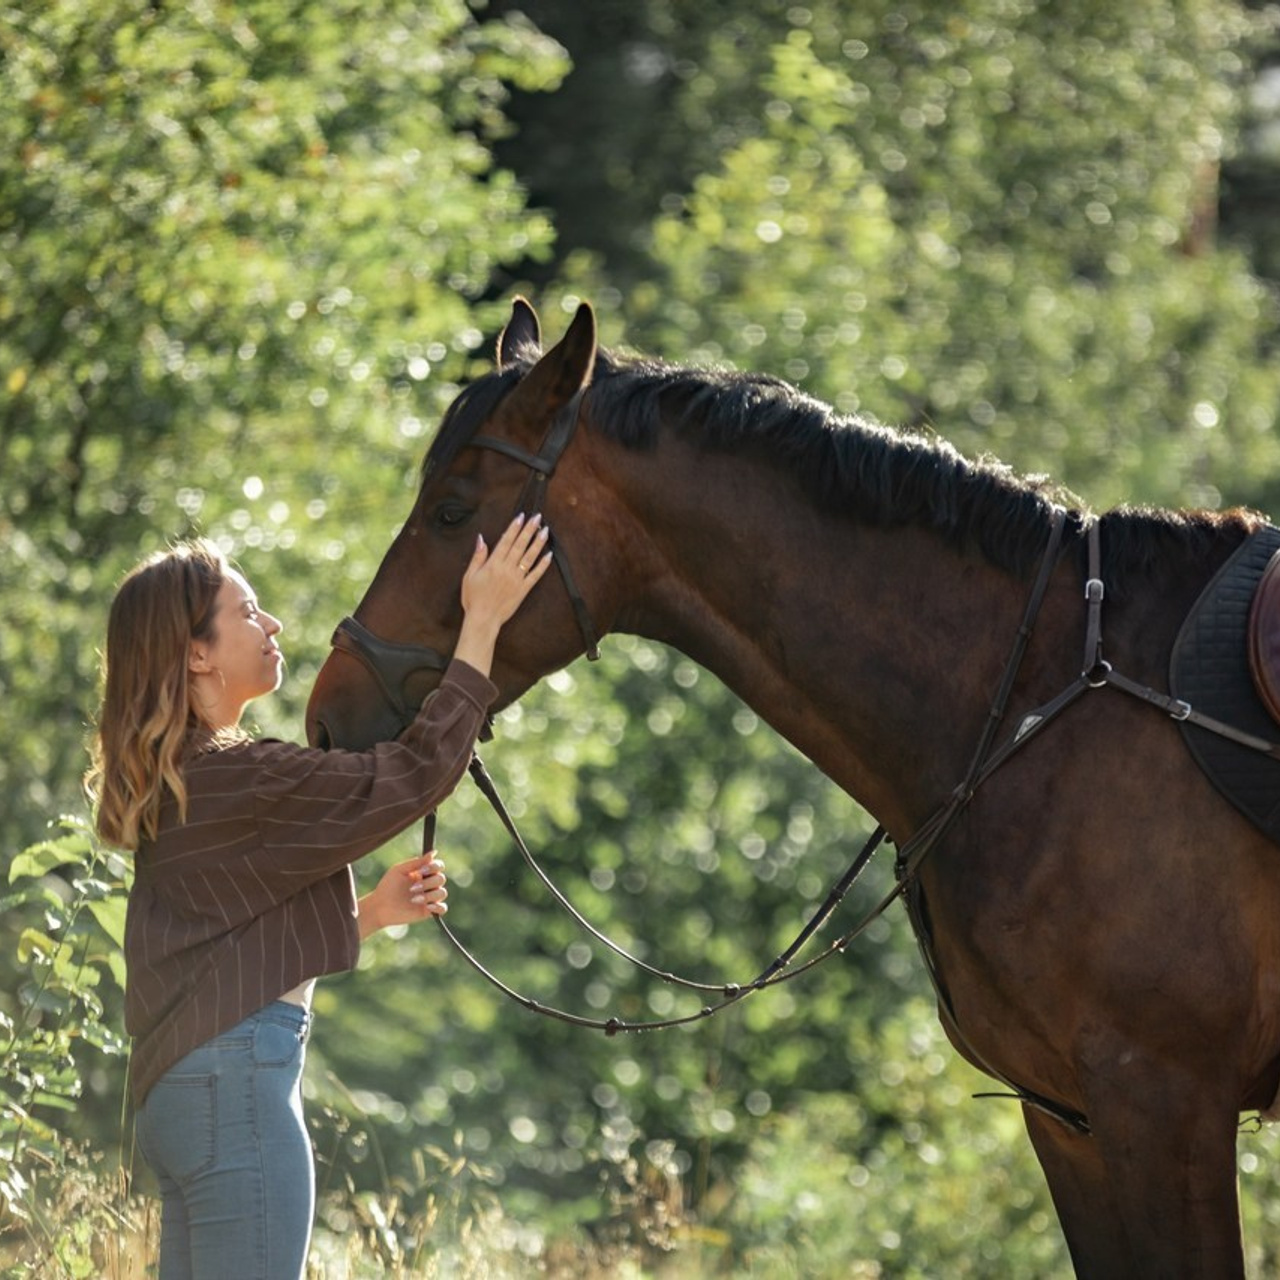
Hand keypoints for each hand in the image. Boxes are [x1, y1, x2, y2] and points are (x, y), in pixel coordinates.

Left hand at [358, 852, 447, 938]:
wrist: (379, 907)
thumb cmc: (387, 887)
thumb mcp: (400, 870)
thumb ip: (416, 862)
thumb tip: (434, 853)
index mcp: (423, 873)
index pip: (439, 866)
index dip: (434, 867)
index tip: (421, 871)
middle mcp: (428, 885)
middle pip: (441, 879)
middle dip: (428, 883)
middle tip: (412, 888)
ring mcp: (429, 898)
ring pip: (442, 893)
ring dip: (430, 895)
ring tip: (414, 900)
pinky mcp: (428, 911)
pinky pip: (443, 908)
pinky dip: (438, 907)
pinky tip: (427, 907)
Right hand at [454, 514, 552, 673]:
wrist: (483, 619)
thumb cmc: (473, 598)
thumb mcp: (469, 575)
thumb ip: (478, 556)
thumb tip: (481, 538)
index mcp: (493, 564)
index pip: (506, 541)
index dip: (514, 528)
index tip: (521, 516)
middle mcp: (506, 569)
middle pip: (520, 545)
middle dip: (529, 530)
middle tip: (538, 517)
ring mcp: (517, 579)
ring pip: (530, 557)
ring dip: (538, 543)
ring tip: (545, 530)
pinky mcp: (524, 589)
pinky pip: (535, 575)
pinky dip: (543, 564)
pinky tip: (549, 554)